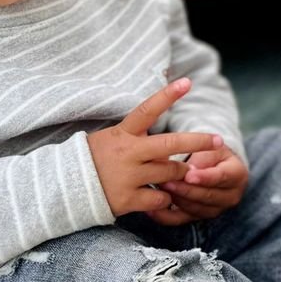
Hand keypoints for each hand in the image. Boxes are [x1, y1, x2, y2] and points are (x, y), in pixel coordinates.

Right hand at [87, 78, 223, 216]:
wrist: (62, 189)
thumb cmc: (93, 160)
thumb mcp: (111, 139)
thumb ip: (139, 137)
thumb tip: (169, 140)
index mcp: (123, 134)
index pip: (147, 110)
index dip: (167, 95)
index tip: (187, 82)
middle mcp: (127, 153)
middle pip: (170, 144)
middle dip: (198, 141)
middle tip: (218, 140)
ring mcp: (127, 176)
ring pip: (171, 173)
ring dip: (179, 174)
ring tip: (178, 175)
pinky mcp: (126, 199)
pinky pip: (161, 199)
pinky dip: (166, 199)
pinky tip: (160, 197)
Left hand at [149, 145, 248, 225]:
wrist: (213, 165)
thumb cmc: (211, 153)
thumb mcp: (211, 147)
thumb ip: (202, 155)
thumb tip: (187, 170)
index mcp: (237, 174)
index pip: (221, 177)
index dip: (204, 177)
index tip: (188, 175)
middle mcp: (230, 195)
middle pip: (207, 196)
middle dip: (185, 189)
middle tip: (166, 181)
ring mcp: (215, 209)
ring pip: (194, 209)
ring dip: (176, 199)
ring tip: (159, 189)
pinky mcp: (198, 218)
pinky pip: (181, 221)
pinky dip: (164, 216)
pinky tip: (152, 209)